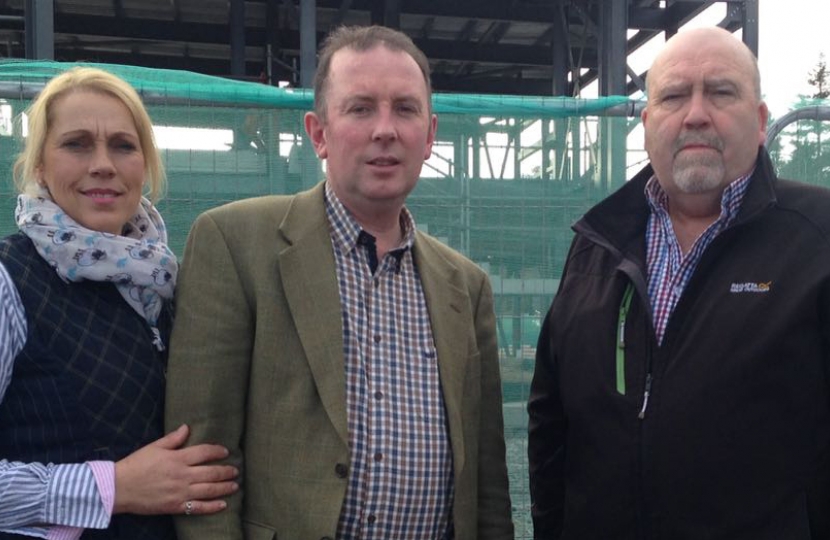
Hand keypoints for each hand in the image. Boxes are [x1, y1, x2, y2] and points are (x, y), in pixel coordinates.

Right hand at [113, 424, 238, 515]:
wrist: (118, 488)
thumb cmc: (135, 465)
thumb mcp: (154, 447)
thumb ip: (173, 439)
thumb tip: (187, 427)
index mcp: (177, 458)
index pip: (205, 452)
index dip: (217, 451)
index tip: (225, 452)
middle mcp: (182, 475)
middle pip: (212, 472)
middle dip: (227, 471)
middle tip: (236, 470)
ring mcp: (180, 492)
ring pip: (209, 490)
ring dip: (225, 488)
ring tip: (235, 485)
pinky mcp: (175, 507)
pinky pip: (198, 508)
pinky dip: (213, 507)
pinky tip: (223, 505)